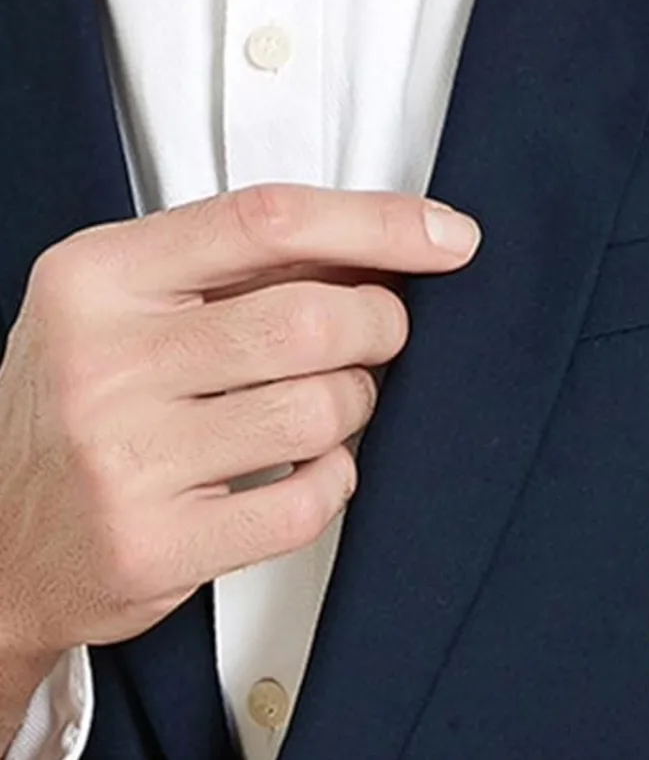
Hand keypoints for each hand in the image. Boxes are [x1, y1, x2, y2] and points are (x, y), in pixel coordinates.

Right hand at [0, 185, 479, 732]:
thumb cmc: (83, 404)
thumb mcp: (127, 304)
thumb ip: (238, 266)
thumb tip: (385, 246)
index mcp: (99, 276)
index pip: (267, 220)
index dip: (378, 223)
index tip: (448, 237)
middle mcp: (102, 361)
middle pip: (310, 319)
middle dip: (379, 323)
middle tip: (380, 332)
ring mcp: (123, 459)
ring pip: (320, 411)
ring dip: (355, 404)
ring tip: (328, 404)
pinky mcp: (155, 546)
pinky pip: (308, 501)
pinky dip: (335, 479)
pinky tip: (309, 468)